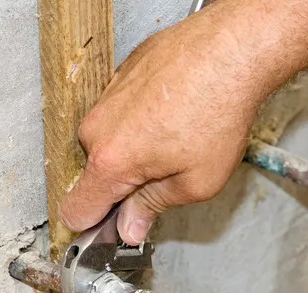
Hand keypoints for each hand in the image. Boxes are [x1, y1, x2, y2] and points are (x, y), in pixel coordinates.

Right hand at [59, 1, 306, 244]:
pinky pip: (122, 112)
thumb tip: (131, 227)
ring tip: (178, 137)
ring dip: (136, 148)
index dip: (95, 226)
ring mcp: (106, 98)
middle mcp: (98, 128)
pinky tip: (175, 113)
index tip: (113, 229)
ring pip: (110, 141)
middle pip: (97, 174)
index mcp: (110, 162)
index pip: (75, 210)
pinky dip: (142, 119)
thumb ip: (153, 208)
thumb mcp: (196, 182)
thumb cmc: (219, 109)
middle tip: (167, 175)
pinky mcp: (119, 77)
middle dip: (126, 183)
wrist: (232, 48)